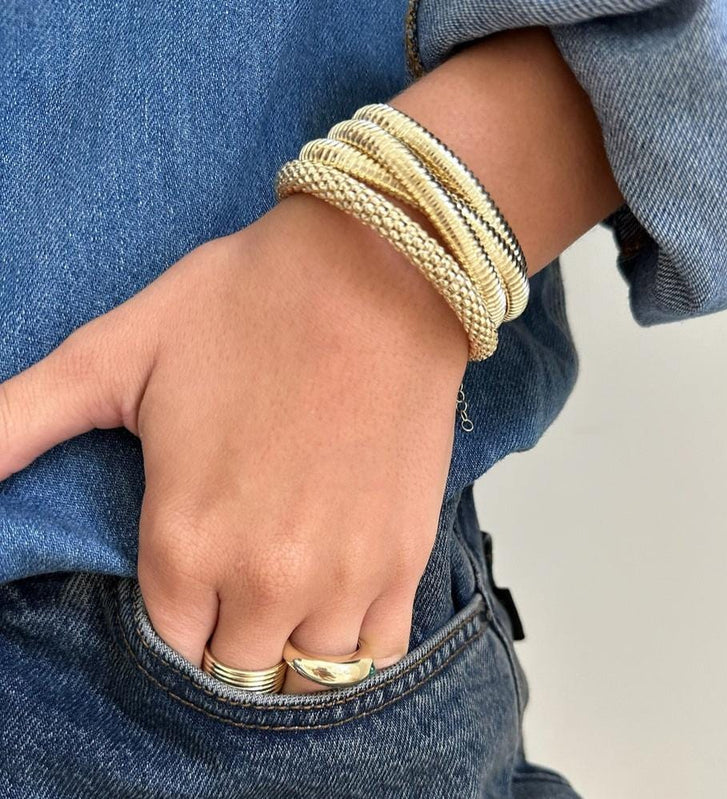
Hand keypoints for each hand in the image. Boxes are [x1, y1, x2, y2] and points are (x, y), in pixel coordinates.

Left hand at [0, 192, 468, 692]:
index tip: (193, 582)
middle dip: (229, 639)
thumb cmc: (248, 303)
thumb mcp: (113, 356)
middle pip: (235, 672)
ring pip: (305, 678)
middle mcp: (264, 577)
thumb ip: (15, 423)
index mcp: (184, 539)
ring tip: (291, 595)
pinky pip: (375, 654)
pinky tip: (340, 603)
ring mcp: (344, 574)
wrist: (374, 274)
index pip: (167, 647)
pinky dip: (353, 647)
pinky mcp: (403, 559)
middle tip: (240, 585)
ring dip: (290, 648)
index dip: (176, 618)